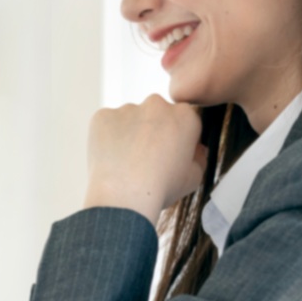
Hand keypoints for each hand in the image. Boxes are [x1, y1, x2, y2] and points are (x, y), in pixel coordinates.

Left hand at [83, 95, 205, 218]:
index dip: (177, 137)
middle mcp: (156, 105)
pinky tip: (111, 156)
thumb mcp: (194, 177)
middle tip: (146, 156)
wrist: (124, 195)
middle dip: (152, 129)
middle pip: (156, 114)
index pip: (183, 120)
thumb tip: (196, 149)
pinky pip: (107, 123)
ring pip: (130, 117)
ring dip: (130, 132)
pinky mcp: (102, 116)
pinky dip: (108, 136)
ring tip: (126, 160)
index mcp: (185, 116)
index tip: (170, 153)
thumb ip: (199, 157)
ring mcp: (127, 108)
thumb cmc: (161, 187)